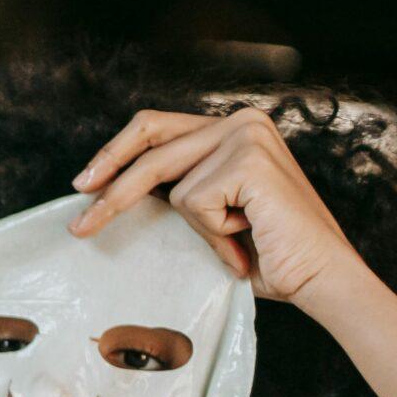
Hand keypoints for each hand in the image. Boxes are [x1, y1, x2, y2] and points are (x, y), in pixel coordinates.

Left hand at [71, 107, 369, 310]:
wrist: (317, 275)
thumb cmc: (267, 252)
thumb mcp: (211, 212)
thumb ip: (179, 187)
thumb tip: (115, 187)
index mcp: (233, 128)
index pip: (156, 128)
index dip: (115, 154)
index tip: (84, 184)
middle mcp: (242, 121)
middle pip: (150, 142)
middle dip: (109, 181)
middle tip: (80, 223)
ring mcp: (246, 136)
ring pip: (173, 185)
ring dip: (200, 225)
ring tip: (240, 235)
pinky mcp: (248, 160)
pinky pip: (193, 202)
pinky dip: (214, 230)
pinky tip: (249, 232)